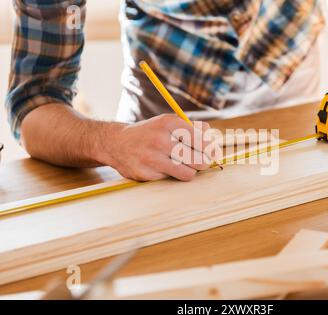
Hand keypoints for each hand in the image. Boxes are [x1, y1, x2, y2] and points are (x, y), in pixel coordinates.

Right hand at [100, 114, 214, 180]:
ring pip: (188, 173)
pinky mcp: (145, 173)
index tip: (211, 152)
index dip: (210, 148)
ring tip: (184, 165)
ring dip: (190, 171)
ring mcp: (152, 158)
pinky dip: (171, 175)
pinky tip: (163, 167)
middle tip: (202, 162)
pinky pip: (170, 178)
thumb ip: (191, 127)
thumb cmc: (149, 133)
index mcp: (168, 123)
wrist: (115, 143)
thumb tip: (210, 134)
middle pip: (199, 159)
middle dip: (204, 162)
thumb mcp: (168, 122)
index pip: (201, 140)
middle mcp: (160, 139)